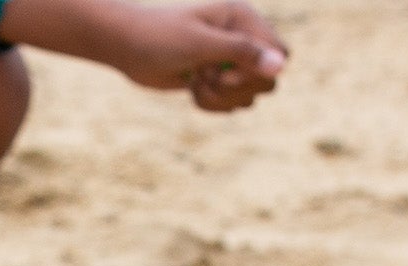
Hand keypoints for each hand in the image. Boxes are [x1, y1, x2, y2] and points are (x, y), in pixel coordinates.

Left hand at [112, 3, 285, 108]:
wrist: (126, 46)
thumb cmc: (159, 37)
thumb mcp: (201, 43)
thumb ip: (242, 52)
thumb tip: (281, 66)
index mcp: (241, 18)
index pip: (280, 53)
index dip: (261, 71)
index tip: (229, 72)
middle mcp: (240, 38)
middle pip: (268, 80)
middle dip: (238, 89)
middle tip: (208, 77)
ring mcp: (228, 60)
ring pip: (249, 97)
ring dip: (221, 99)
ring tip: (196, 81)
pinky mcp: (217, 80)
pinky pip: (231, 105)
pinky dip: (211, 104)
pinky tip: (191, 87)